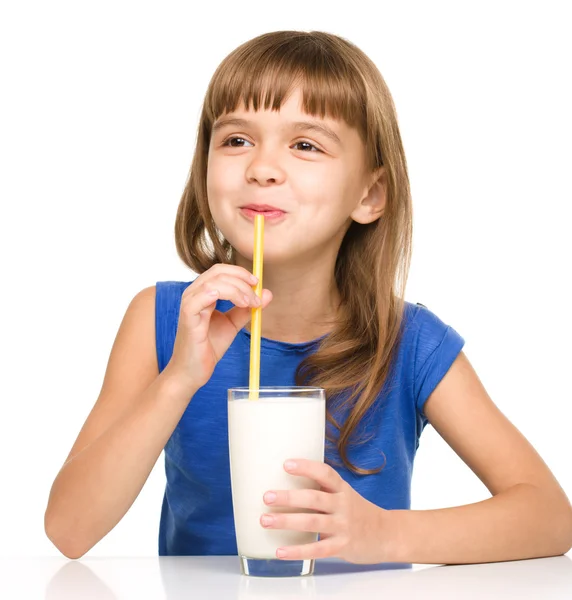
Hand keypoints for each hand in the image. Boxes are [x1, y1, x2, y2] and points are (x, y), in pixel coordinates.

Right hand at [167, 264, 272, 389]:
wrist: (193, 371)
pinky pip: (199, 298)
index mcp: (203, 293)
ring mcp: (189, 304)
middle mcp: (193, 294)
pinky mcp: (187, 317)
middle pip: (218, 272)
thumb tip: (267, 293)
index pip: (221, 271)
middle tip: (256, 298)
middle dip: (242, 281)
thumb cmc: (208, 347)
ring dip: (237, 290)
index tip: (257, 284)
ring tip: (249, 304)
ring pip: (213, 283)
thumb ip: (246, 309)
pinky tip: (235, 303)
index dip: (240, 273)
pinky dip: (217, 294)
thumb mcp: (233, 324)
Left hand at [260, 459, 390, 563]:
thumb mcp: (345, 495)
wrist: (387, 535)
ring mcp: (343, 526)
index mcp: (342, 489)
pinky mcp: (342, 546)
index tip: (286, 464)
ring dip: (286, 522)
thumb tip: (289, 484)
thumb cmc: (359, 512)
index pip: (325, 473)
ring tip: (265, 520)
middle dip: (288, 497)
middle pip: (314, 498)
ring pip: (312, 523)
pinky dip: (297, 551)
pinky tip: (280, 551)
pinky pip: (317, 549)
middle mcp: (343, 505)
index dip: (306, 467)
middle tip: (267, 496)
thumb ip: (324, 490)